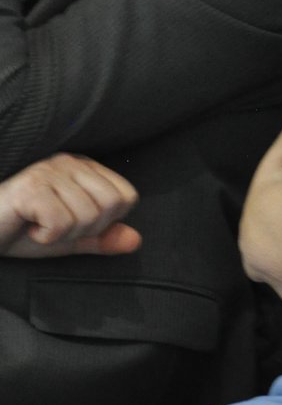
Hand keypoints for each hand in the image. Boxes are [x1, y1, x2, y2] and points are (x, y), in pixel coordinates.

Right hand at [0, 154, 140, 257]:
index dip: (106, 221)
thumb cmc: (22, 231)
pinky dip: (46, 236)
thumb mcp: (70, 238)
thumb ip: (102, 238)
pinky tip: (28, 226)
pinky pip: (61, 222)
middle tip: (56, 227)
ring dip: (63, 234)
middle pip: (111, 205)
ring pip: (87, 215)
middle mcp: (70, 163)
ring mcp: (49, 171)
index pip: (126, 196)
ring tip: (39, 225)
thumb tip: (136, 240)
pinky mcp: (30, 188)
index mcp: (85, 169)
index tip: (75, 223)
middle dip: (86, 229)